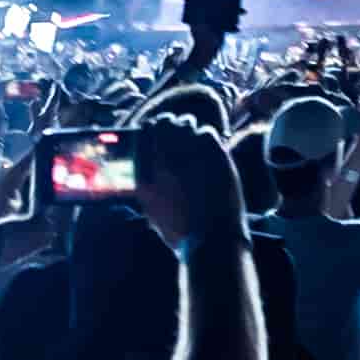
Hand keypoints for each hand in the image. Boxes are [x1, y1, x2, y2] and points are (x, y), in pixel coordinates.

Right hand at [130, 117, 242, 252]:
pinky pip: (208, 132)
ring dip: (190, 132)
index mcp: (145, 172)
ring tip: (195, 145)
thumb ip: (149, 185)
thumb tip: (150, 170)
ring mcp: (189, 152)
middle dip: (172, 125)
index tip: (158, 130)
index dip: (153, 128)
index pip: (145, 133)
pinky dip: (208, 139)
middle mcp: (164, 157)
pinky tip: (209, 152)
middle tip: (178, 133)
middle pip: (166, 122)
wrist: (209, 237)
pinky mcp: (214, 152)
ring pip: (188, 124)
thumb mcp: (152, 209)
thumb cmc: (180, 230)